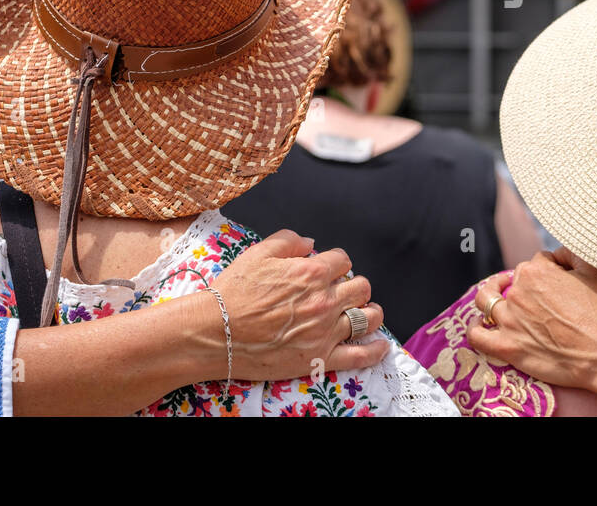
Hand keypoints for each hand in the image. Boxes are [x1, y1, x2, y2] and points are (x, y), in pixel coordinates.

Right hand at [207, 228, 386, 380]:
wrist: (215, 331)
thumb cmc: (233, 293)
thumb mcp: (259, 253)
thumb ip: (288, 240)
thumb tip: (310, 242)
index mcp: (312, 272)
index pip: (343, 260)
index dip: (337, 263)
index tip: (330, 270)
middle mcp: (324, 300)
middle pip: (361, 287)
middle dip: (355, 285)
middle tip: (344, 291)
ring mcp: (325, 330)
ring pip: (368, 317)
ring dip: (371, 312)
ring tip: (366, 312)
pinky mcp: (320, 357)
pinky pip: (359, 355)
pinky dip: (375, 350)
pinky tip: (381, 346)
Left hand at [466, 247, 596, 390]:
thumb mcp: (596, 271)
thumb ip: (573, 253)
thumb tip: (559, 253)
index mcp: (538, 271)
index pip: (538, 261)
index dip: (551, 270)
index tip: (559, 283)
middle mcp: (518, 291)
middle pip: (515, 279)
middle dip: (526, 285)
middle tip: (541, 299)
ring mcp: (509, 320)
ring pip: (487, 300)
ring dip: (492, 296)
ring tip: (498, 299)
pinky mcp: (506, 347)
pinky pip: (477, 335)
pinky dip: (476, 328)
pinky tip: (482, 324)